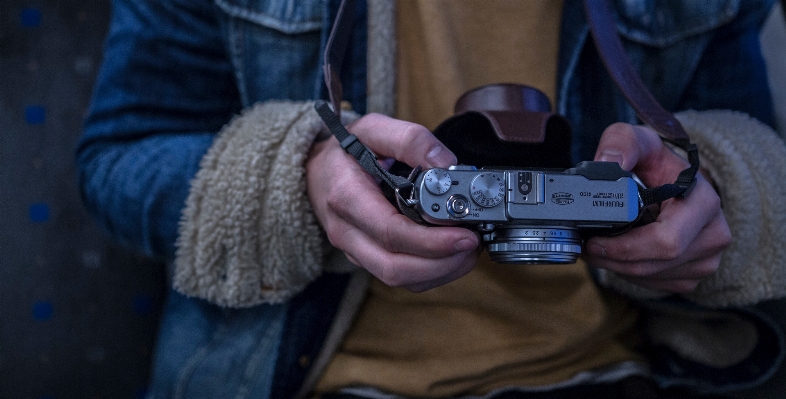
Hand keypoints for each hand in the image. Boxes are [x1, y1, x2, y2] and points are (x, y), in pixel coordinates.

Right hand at [306, 113, 479, 291]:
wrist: (316, 173)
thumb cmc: (345, 151)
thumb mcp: (372, 129)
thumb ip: (409, 139)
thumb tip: (446, 163)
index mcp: (347, 197)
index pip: (391, 232)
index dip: (432, 241)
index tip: (465, 235)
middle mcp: (347, 232)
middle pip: (395, 267)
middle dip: (442, 263)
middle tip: (474, 244)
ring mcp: (355, 251)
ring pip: (400, 280)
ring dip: (441, 271)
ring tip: (469, 250)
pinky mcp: (367, 260)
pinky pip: (401, 278)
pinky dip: (431, 273)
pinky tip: (452, 255)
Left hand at [584, 123, 730, 292]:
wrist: (674, 181)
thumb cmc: (655, 163)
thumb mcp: (638, 140)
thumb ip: (622, 142)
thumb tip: (608, 162)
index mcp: (703, 202)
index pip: (666, 240)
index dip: (624, 247)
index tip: (592, 241)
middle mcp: (713, 233)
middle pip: (655, 264)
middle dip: (614, 260)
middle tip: (585, 248)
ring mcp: (707, 258)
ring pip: (653, 278)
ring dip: (618, 268)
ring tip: (596, 249)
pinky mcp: (694, 274)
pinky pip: (656, 285)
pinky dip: (630, 274)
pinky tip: (617, 256)